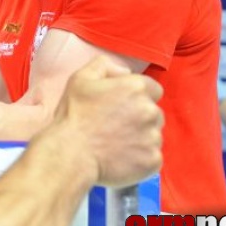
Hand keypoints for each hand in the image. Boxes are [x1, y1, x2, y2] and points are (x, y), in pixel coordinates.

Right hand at [54, 55, 162, 186]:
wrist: (71, 153)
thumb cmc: (74, 116)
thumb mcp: (80, 79)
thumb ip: (104, 65)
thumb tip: (124, 71)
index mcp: (136, 88)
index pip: (153, 89)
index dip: (138, 97)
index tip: (123, 106)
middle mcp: (150, 110)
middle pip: (154, 113)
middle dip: (140, 118)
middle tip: (116, 126)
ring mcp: (153, 137)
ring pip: (153, 136)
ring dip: (141, 138)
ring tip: (116, 144)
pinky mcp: (152, 160)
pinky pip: (153, 157)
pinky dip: (141, 159)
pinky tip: (121, 158)